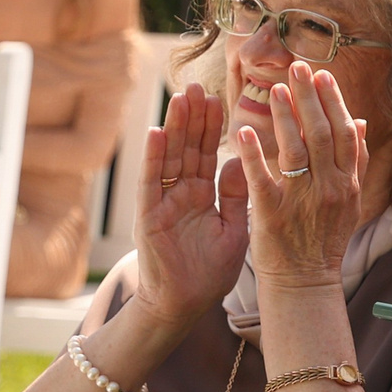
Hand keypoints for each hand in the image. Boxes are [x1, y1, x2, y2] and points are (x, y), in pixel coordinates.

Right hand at [133, 81, 250, 330]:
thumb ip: (236, 196)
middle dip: (194, 118)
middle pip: (188, 148)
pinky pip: (152, 183)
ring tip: (181, 97)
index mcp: (203, 195)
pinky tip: (158, 133)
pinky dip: (154, 159)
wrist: (185, 306)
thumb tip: (242, 161)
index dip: (215, 128)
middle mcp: (182, 194)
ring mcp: (164, 203)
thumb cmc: (210, 272)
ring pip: (170, 158)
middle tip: (199, 86)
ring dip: (176, 128)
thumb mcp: (233, 229)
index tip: (222, 98)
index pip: (210, 153)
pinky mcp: (149, 217)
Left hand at [237, 61, 365, 286]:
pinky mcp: (273, 212)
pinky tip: (243, 131)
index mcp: (347, 183)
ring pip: (295, 149)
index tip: (322, 76)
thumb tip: (361, 122)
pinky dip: (253, 153)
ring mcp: (302, 200)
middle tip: (297, 68)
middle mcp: (329, 188)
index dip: (333, 101)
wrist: (305, 282)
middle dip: (308, 97)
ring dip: (284, 116)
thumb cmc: (324, 240)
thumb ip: (354, 161)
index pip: (344, 132)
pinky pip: (262, 177)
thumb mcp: (349, 201)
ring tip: (273, 89)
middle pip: (320, 133)